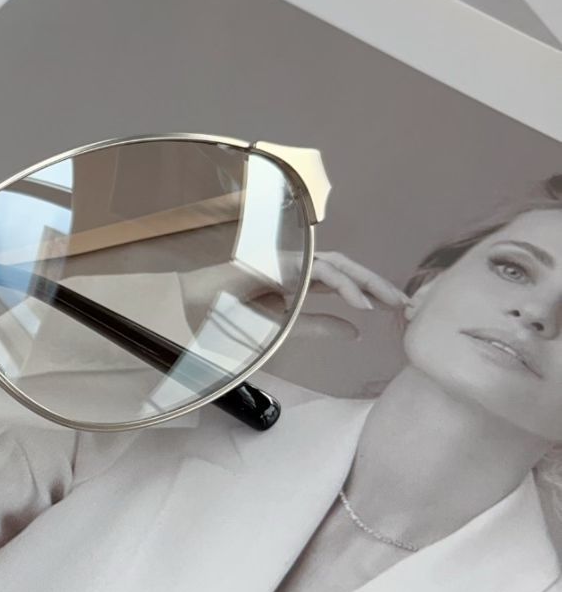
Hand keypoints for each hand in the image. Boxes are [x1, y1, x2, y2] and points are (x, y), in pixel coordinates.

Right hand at [180, 252, 406, 344]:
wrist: (184, 313)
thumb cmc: (223, 320)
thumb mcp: (283, 330)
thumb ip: (317, 326)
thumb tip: (356, 331)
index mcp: (295, 281)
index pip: (340, 280)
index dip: (369, 290)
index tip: (395, 310)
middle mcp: (294, 266)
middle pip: (346, 267)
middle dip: (378, 283)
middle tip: (406, 304)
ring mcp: (284, 261)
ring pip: (337, 264)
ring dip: (366, 282)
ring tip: (388, 304)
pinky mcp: (277, 263)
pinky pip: (317, 271)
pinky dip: (341, 286)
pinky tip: (359, 304)